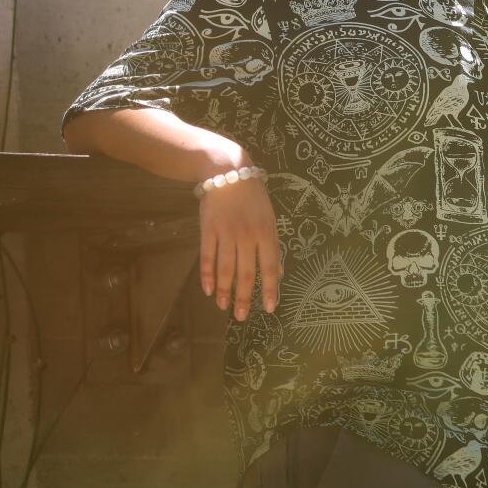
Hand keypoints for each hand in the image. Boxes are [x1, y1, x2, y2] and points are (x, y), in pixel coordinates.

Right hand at [198, 176, 283, 321]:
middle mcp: (247, 236)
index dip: (269, 289)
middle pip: (246, 272)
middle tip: (241, 316)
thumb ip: (273, 246)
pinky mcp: (208, 230)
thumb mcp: (269, 218)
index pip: (269, 267)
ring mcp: (226, 233)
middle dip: (243, 297)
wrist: (228, 171)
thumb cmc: (253, 197)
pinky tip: (208, 290)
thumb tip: (279, 273)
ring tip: (223, 307)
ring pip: (225, 269)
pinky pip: (208, 257)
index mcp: (266, 233)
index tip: (268, 308)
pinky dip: (207, 275)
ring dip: (224, 290)